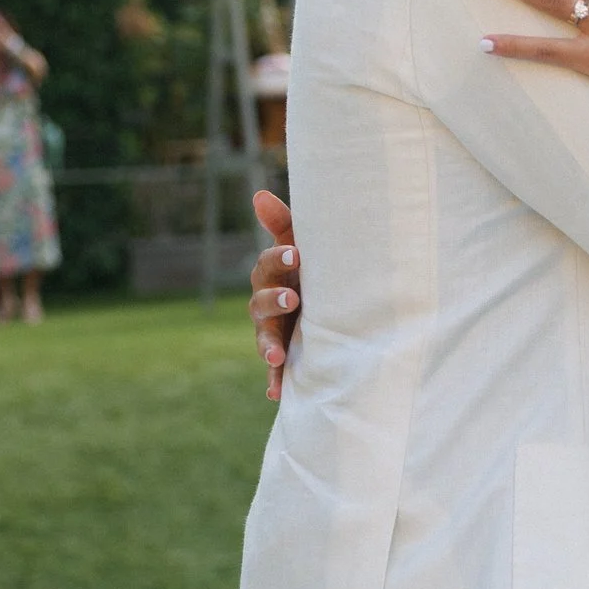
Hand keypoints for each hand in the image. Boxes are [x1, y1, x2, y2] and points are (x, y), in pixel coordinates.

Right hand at [248, 191, 300, 401]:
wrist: (330, 306)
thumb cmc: (312, 268)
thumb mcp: (302, 244)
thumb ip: (283, 223)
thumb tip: (258, 194)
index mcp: (273, 275)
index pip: (267, 265)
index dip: (279, 259)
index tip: (296, 254)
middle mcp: (268, 304)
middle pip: (261, 303)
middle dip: (274, 300)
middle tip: (293, 298)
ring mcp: (275, 331)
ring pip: (264, 338)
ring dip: (268, 346)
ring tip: (276, 355)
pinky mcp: (286, 356)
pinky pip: (275, 372)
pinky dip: (274, 382)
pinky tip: (275, 394)